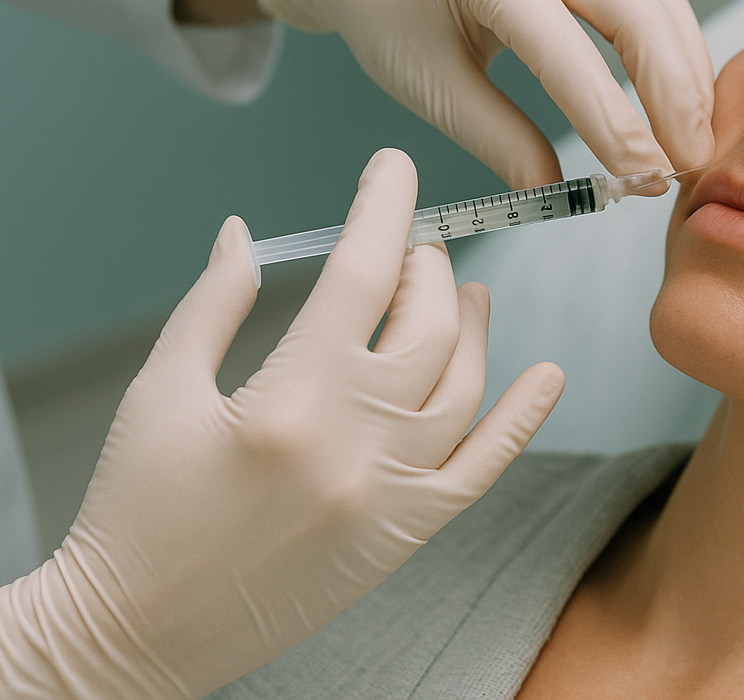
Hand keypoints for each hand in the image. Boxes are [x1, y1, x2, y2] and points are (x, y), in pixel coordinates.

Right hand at [0, 149, 563, 698]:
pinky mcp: (403, 536)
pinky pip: (483, 470)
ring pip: (462, 387)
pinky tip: (548, 375)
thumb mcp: (159, 392)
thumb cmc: (135, 512)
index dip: (384, 208)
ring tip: (466, 293)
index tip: (394, 169)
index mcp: (287, 398)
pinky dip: (521, 419)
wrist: (136, 635)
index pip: (359, 275)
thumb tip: (248, 231)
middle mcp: (351, 443)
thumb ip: (214, 303)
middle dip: (426, 270)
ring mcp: (387, 494)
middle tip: (417, 249)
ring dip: (472, 326)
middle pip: (425, 326)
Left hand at [245, 0, 715, 187]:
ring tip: (692, 141)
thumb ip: (499, 141)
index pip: (570, 55)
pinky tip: (682, 99)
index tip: (643, 180)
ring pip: (660, 0)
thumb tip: (558, 192)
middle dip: (674, 96)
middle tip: (687, 165)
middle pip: (639, 14)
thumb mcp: (430, 88)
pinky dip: (677, 49)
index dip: (615, 122)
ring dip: (687, 75)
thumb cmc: (391, 17)